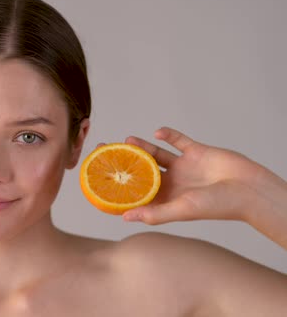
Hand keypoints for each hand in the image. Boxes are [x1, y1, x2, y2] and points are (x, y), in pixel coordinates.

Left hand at [120, 127, 279, 224]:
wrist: (249, 190)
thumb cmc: (217, 205)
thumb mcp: (182, 210)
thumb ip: (154, 213)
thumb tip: (125, 218)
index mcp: (167, 198)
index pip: (137, 193)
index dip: (120, 188)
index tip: (100, 179)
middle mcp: (172, 183)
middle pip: (142, 171)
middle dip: (124, 162)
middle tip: (105, 152)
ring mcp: (184, 167)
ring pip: (157, 154)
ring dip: (142, 147)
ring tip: (126, 140)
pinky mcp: (197, 152)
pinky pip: (179, 140)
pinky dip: (168, 134)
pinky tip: (156, 131)